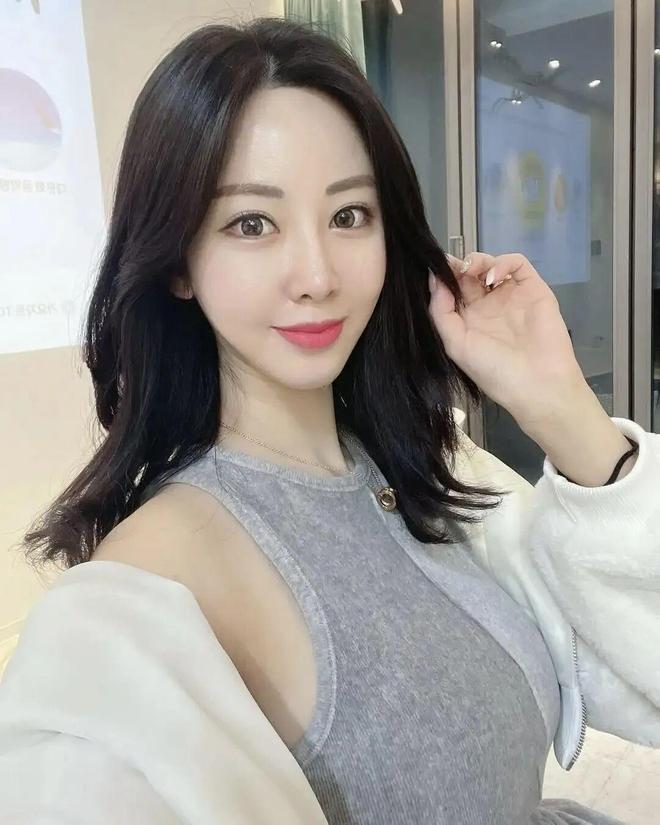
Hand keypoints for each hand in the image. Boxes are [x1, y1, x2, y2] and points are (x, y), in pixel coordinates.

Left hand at [428, 251, 586, 429]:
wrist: (536, 384)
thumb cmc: (493, 370)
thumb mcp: (456, 344)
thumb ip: (441, 312)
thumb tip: (434, 279)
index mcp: (469, 320)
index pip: (452, 290)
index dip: (443, 278)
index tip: (435, 270)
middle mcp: (488, 306)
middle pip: (469, 274)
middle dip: (459, 267)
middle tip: (453, 267)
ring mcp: (511, 296)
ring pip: (491, 265)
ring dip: (478, 261)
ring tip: (471, 271)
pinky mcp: (533, 289)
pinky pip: (518, 264)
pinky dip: (503, 262)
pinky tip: (492, 276)